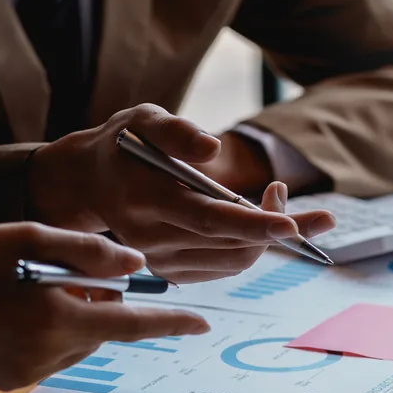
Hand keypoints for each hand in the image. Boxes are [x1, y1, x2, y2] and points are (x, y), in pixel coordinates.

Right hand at [0, 223, 211, 389]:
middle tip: (63, 274)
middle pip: (102, 329)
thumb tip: (140, 268)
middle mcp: (48, 354)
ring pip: (77, 342)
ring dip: (71, 317)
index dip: (171, 323)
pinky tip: (10, 313)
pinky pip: (50, 355)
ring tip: (27, 289)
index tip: (203, 324)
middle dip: (98, 303)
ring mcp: (28, 374)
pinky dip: (46, 333)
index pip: (132, 323)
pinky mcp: (11, 382)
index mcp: (57, 317)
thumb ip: (91, 252)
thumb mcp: (31, 237)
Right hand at [26, 105, 334, 282]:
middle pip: (231, 245)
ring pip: (235, 261)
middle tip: (305, 202)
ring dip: (268, 237)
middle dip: (278, 228)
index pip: (207, 218)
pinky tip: (254, 220)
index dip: (252, 224)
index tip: (291, 225)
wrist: (88, 183)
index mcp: (145, 199)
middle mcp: (151, 238)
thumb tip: (211, 146)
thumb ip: (174, 130)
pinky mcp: (170, 273)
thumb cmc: (123, 144)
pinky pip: (226, 267)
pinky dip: (250, 246)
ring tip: (278, 200)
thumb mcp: (142, 119)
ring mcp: (159, 262)